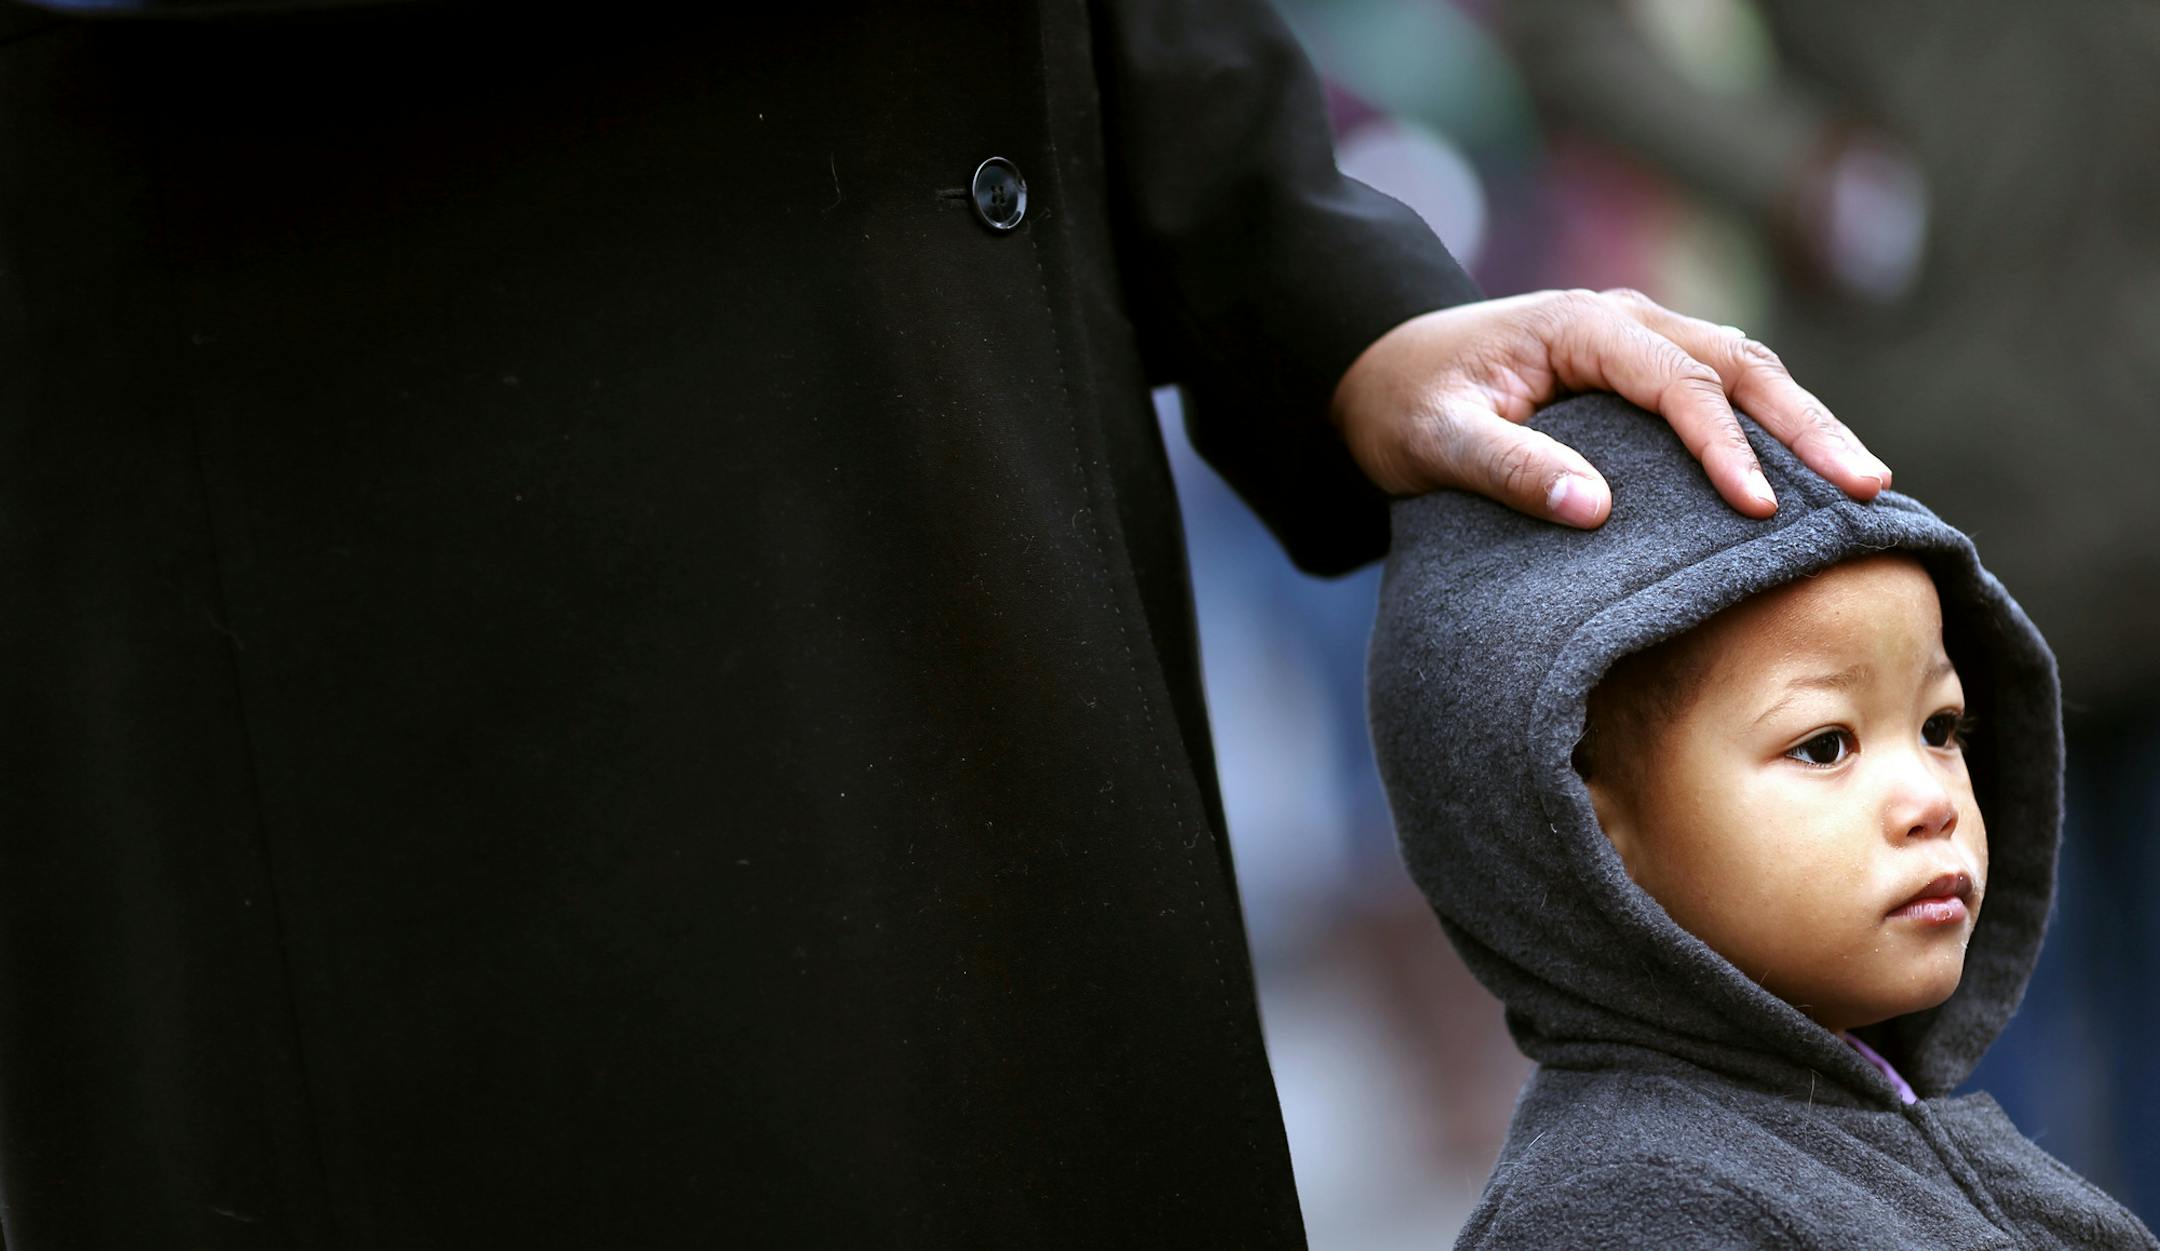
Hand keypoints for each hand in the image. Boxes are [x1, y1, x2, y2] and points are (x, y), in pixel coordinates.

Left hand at [1328, 287, 1891, 526]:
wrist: (1380, 371)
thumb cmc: (1405, 405)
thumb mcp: (1435, 439)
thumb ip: (1507, 467)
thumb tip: (1594, 509)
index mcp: (1581, 324)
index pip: (1678, 383)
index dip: (1725, 446)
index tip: (1761, 510)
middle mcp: (1625, 319)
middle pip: (1740, 365)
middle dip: (1809, 426)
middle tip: (1870, 489)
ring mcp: (1642, 338)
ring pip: (1748, 371)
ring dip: (1807, 423)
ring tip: (1867, 489)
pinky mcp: (1645, 369)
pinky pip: (1726, 390)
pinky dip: (1775, 427)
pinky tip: (1812, 479)